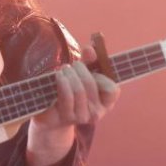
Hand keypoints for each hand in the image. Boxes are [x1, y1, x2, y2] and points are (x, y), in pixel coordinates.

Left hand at [27, 46, 120, 165]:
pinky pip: (67, 96)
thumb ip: (89, 62)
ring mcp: (83, 116)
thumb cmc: (71, 92)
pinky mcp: (68, 117)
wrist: (53, 115)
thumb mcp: (82, 75)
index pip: (112, 90)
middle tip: (73, 64)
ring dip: (70, 74)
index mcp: (106, 102)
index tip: (92, 65)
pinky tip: (59, 76)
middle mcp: (97, 112)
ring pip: (79, 90)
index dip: (102, 75)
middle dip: (81, 69)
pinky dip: (63, 82)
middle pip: (92, 84)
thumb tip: (90, 48)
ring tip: (64, 69)